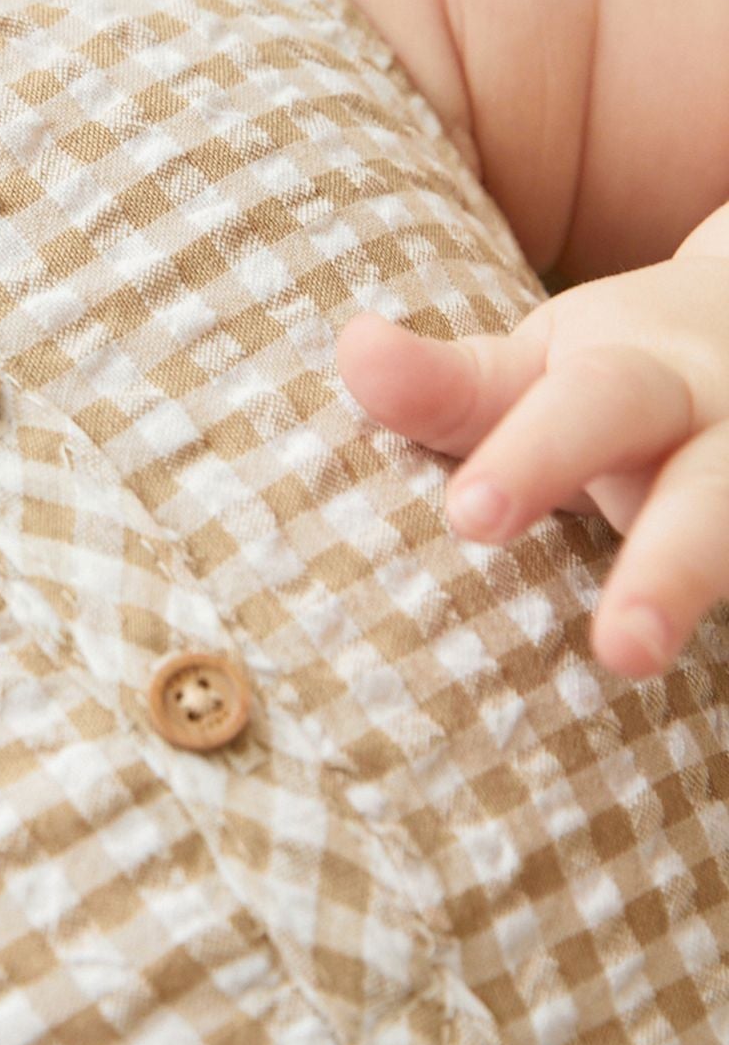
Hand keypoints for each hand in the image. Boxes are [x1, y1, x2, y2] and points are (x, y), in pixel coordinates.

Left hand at [337, 255, 728, 677]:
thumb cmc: (617, 372)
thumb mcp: (541, 366)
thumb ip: (450, 386)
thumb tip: (354, 348)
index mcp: (650, 376)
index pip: (595, 407)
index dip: (536, 460)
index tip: (471, 516)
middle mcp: (728, 434)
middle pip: (711, 497)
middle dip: (671, 567)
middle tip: (625, 649)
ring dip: (702, 596)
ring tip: (651, 667)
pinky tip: (703, 696)